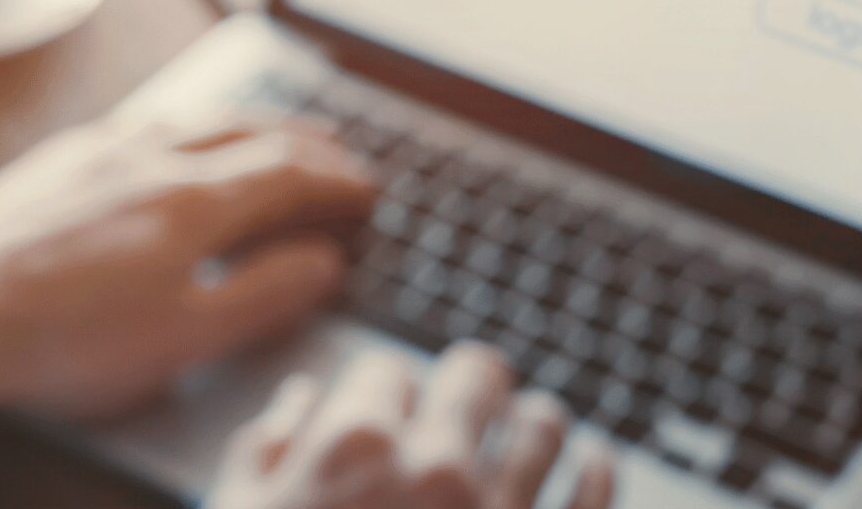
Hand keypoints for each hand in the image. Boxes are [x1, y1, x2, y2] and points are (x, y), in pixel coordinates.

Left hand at [0, 115, 377, 419]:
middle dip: (302, 140)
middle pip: (247, 131)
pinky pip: (144, 123)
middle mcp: (150, 156)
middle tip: (338, 150)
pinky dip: (188, 126)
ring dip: (246, 124)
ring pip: (193, 119)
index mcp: (192, 199)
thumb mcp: (183, 340)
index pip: (289, 172)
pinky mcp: (55, 160)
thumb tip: (322, 262)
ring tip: (269, 135)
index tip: (367, 190)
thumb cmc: (62, 342)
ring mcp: (97, 149)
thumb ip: (262, 296)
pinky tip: (175, 141)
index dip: (336, 180)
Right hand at [209, 344, 616, 508]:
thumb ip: (266, 452)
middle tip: (470, 398)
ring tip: (532, 428)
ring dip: (535, 421)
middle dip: (469, 384)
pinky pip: (595, 493)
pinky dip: (594, 470)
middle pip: (476, 374)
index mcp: (353, 446)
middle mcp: (437, 468)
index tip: (388, 412)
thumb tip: (301, 399)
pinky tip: (588, 463)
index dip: (384, 390)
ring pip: (544, 425)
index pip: (386, 369)